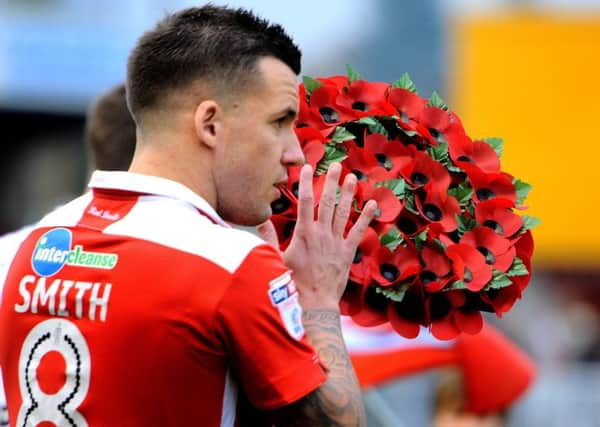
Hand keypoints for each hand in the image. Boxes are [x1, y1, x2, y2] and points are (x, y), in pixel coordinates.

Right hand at [259, 163, 376, 310]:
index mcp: (304, 234)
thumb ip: (269, 238)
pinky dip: (366, 218)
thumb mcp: (276, 260)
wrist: (314, 304)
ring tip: (352, 178)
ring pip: (343, 213)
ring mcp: (336, 242)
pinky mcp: (347, 253)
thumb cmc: (293, 284)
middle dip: (331, 182)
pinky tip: (372, 204)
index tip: (307, 167)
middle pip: (327, 202)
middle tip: (336, 165)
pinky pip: (358, 232)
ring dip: (348, 194)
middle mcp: (322, 234)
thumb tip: (260, 220)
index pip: (305, 202)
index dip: (306, 183)